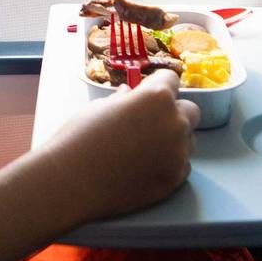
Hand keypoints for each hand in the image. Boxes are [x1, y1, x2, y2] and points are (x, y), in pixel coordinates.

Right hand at [43, 69, 199, 222]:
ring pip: (189, 139)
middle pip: (190, 110)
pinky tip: (145, 167)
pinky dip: (170, 163)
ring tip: (145, 149)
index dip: (157, 85)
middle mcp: (175, 122)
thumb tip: (130, 95)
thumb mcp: (100, 107)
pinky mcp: (176, 179)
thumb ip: (124, 100)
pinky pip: (183, 164)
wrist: (71, 182)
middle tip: (149, 123)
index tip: (147, 94)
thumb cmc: (79, 137)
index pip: (171, 79)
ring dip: (174, 139)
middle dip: (173, 112)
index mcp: (157, 96)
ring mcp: (178, 153)